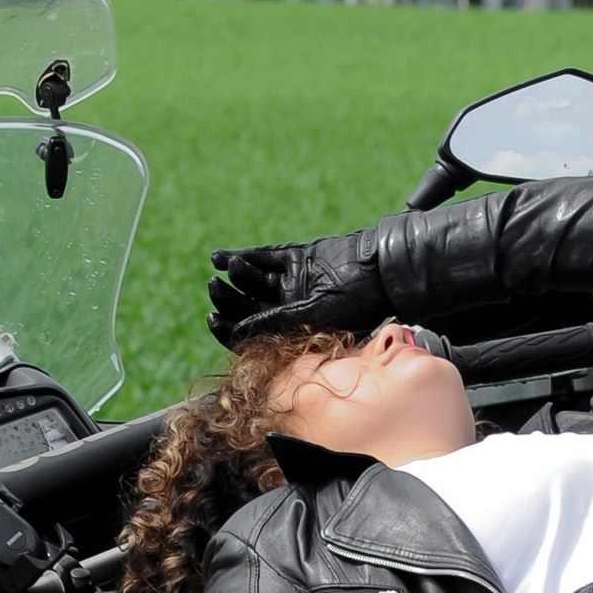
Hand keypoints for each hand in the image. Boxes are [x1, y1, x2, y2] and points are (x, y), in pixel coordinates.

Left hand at [206, 229, 391, 348]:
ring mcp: (293, 283)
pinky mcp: (296, 259)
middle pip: (249, 307)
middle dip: (228, 300)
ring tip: (224, 269)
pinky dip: (243, 257)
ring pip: (254, 282)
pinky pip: (264, 258)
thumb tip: (236, 331)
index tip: (212, 320)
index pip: (254, 335)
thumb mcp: (312, 316)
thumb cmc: (355, 302)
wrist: (380, 269)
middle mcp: (291, 309)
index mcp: (294, 332)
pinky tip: (221, 257)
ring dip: (238, 275)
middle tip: (214, 289)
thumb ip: (273, 321)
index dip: (230, 330)